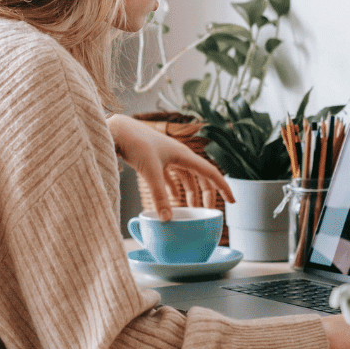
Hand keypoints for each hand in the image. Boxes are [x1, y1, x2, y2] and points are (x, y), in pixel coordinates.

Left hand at [107, 114, 233, 218]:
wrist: (116, 130)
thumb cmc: (135, 143)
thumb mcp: (150, 171)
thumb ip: (160, 196)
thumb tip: (168, 219)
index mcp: (184, 155)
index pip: (211, 173)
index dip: (223, 188)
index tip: (232, 201)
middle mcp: (179, 154)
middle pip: (201, 176)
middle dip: (207, 194)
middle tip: (209, 210)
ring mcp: (167, 156)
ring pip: (186, 176)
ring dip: (191, 191)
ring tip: (191, 208)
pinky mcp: (155, 159)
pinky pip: (171, 175)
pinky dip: (174, 187)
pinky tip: (171, 196)